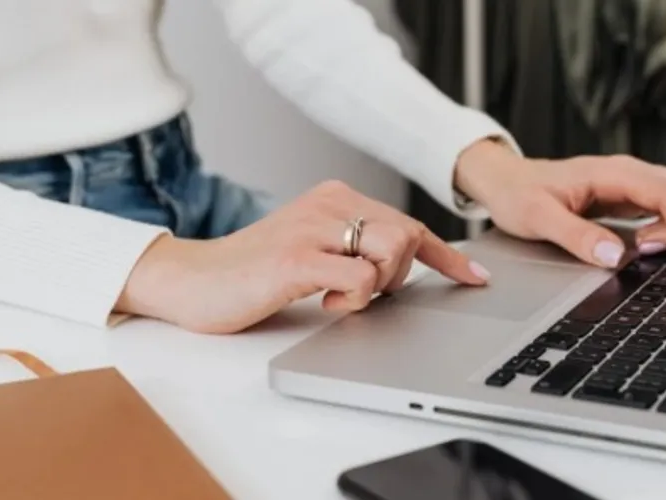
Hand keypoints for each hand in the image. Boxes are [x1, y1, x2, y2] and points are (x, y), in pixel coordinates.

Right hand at [115, 180, 489, 333]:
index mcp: (335, 198)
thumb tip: (402, 268)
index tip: (473, 277)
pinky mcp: (298, 258)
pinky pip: (362, 276)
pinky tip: (325, 301)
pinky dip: (355, 298)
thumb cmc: (253, 272)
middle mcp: (329, 203)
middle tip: (361, 291)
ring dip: (379, 284)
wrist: (192, 280)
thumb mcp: (313, 250)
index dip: (446, 255)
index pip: (408, 223)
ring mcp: (313, 228)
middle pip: (407, 235)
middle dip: (400, 274)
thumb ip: (353, 249)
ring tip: (340, 294)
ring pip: (393, 249)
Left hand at [454, 140, 665, 271]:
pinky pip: (663, 208)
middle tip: (649, 254)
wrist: (502, 181)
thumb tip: (616, 257)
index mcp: (611, 173)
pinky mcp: (625, 197)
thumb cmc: (516, 194)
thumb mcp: (538, 219)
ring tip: (643, 251)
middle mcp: (627, 173)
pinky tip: (644, 247)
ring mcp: (629, 184)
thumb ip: (577, 236)